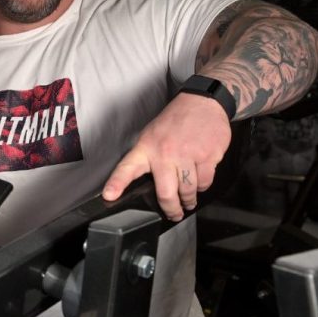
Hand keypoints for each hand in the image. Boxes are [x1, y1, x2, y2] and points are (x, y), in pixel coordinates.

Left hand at [101, 93, 230, 220]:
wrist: (202, 102)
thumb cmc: (175, 121)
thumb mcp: (152, 134)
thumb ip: (147, 157)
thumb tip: (144, 183)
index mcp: (146, 147)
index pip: (127, 167)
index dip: (117, 183)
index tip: (109, 196)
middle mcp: (165, 152)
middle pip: (165, 193)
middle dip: (171, 209)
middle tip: (174, 214)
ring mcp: (187, 154)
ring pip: (188, 191)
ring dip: (189, 200)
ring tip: (189, 201)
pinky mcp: (207, 156)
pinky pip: (205, 182)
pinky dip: (203, 186)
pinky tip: (200, 181)